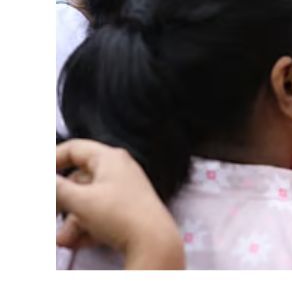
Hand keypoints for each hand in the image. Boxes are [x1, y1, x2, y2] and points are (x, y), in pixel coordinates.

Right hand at [56, 139, 183, 268]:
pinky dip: (87, 227)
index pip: (74, 149)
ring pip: (89, 201)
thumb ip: (56, 189)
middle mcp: (119, 170)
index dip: (52, 160)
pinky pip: (101, 215)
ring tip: (63, 240)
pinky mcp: (129, 211)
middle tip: (50, 214)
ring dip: (72, 221)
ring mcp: (125, 191)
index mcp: (110, 158)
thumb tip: (43, 181)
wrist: (153, 242)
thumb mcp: (80, 200)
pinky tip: (77, 242)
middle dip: (61, 201)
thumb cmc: (119, 214)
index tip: (37, 177)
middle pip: (79, 180)